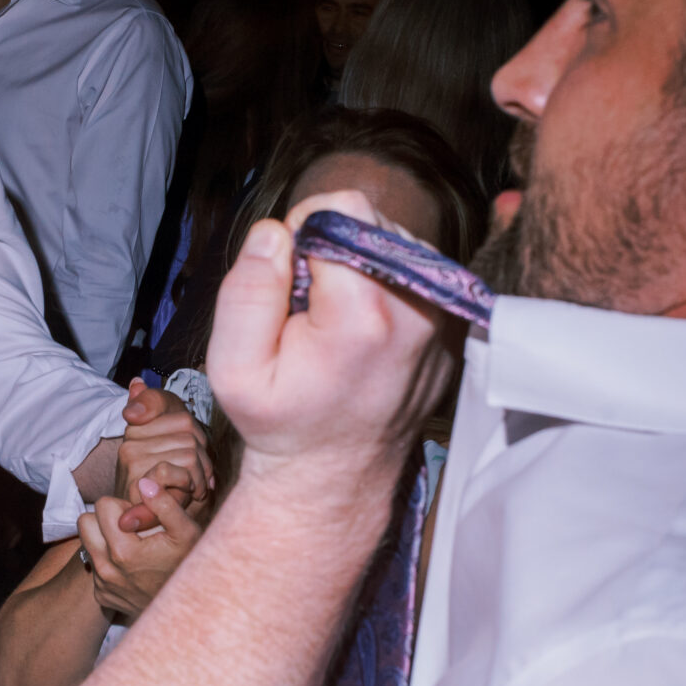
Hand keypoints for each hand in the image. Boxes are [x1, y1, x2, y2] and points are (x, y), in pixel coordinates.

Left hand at [77, 479, 204, 618]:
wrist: (188, 609)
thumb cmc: (189, 565)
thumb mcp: (187, 532)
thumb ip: (166, 505)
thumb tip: (144, 482)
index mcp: (124, 551)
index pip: (102, 505)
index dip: (123, 506)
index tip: (140, 518)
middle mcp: (107, 569)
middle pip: (85, 522)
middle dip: (106, 519)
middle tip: (132, 529)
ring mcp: (102, 585)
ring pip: (86, 543)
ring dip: (104, 538)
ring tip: (130, 543)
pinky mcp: (102, 596)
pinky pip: (93, 566)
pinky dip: (109, 561)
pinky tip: (132, 566)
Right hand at [110, 381, 211, 531]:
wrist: (159, 525)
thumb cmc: (172, 481)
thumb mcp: (172, 437)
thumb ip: (154, 404)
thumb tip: (136, 382)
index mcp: (139, 428)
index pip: (183, 417)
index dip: (198, 438)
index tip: (192, 456)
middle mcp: (130, 443)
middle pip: (189, 435)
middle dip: (201, 458)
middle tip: (195, 478)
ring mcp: (131, 463)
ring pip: (188, 453)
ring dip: (198, 475)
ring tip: (190, 488)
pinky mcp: (137, 484)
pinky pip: (174, 470)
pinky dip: (187, 484)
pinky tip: (187, 494)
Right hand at [206, 189, 455, 489]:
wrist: (334, 475)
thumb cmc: (281, 423)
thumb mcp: (233, 370)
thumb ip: (246, 292)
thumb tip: (273, 232)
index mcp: (364, 314)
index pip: (341, 210)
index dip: (301, 233)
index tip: (291, 284)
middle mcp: (417, 308)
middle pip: (372, 220)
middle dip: (330, 247)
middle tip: (309, 308)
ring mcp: (443, 318)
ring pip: (394, 240)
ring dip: (357, 263)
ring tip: (335, 320)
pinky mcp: (451, 326)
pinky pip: (412, 271)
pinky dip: (383, 284)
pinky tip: (362, 328)